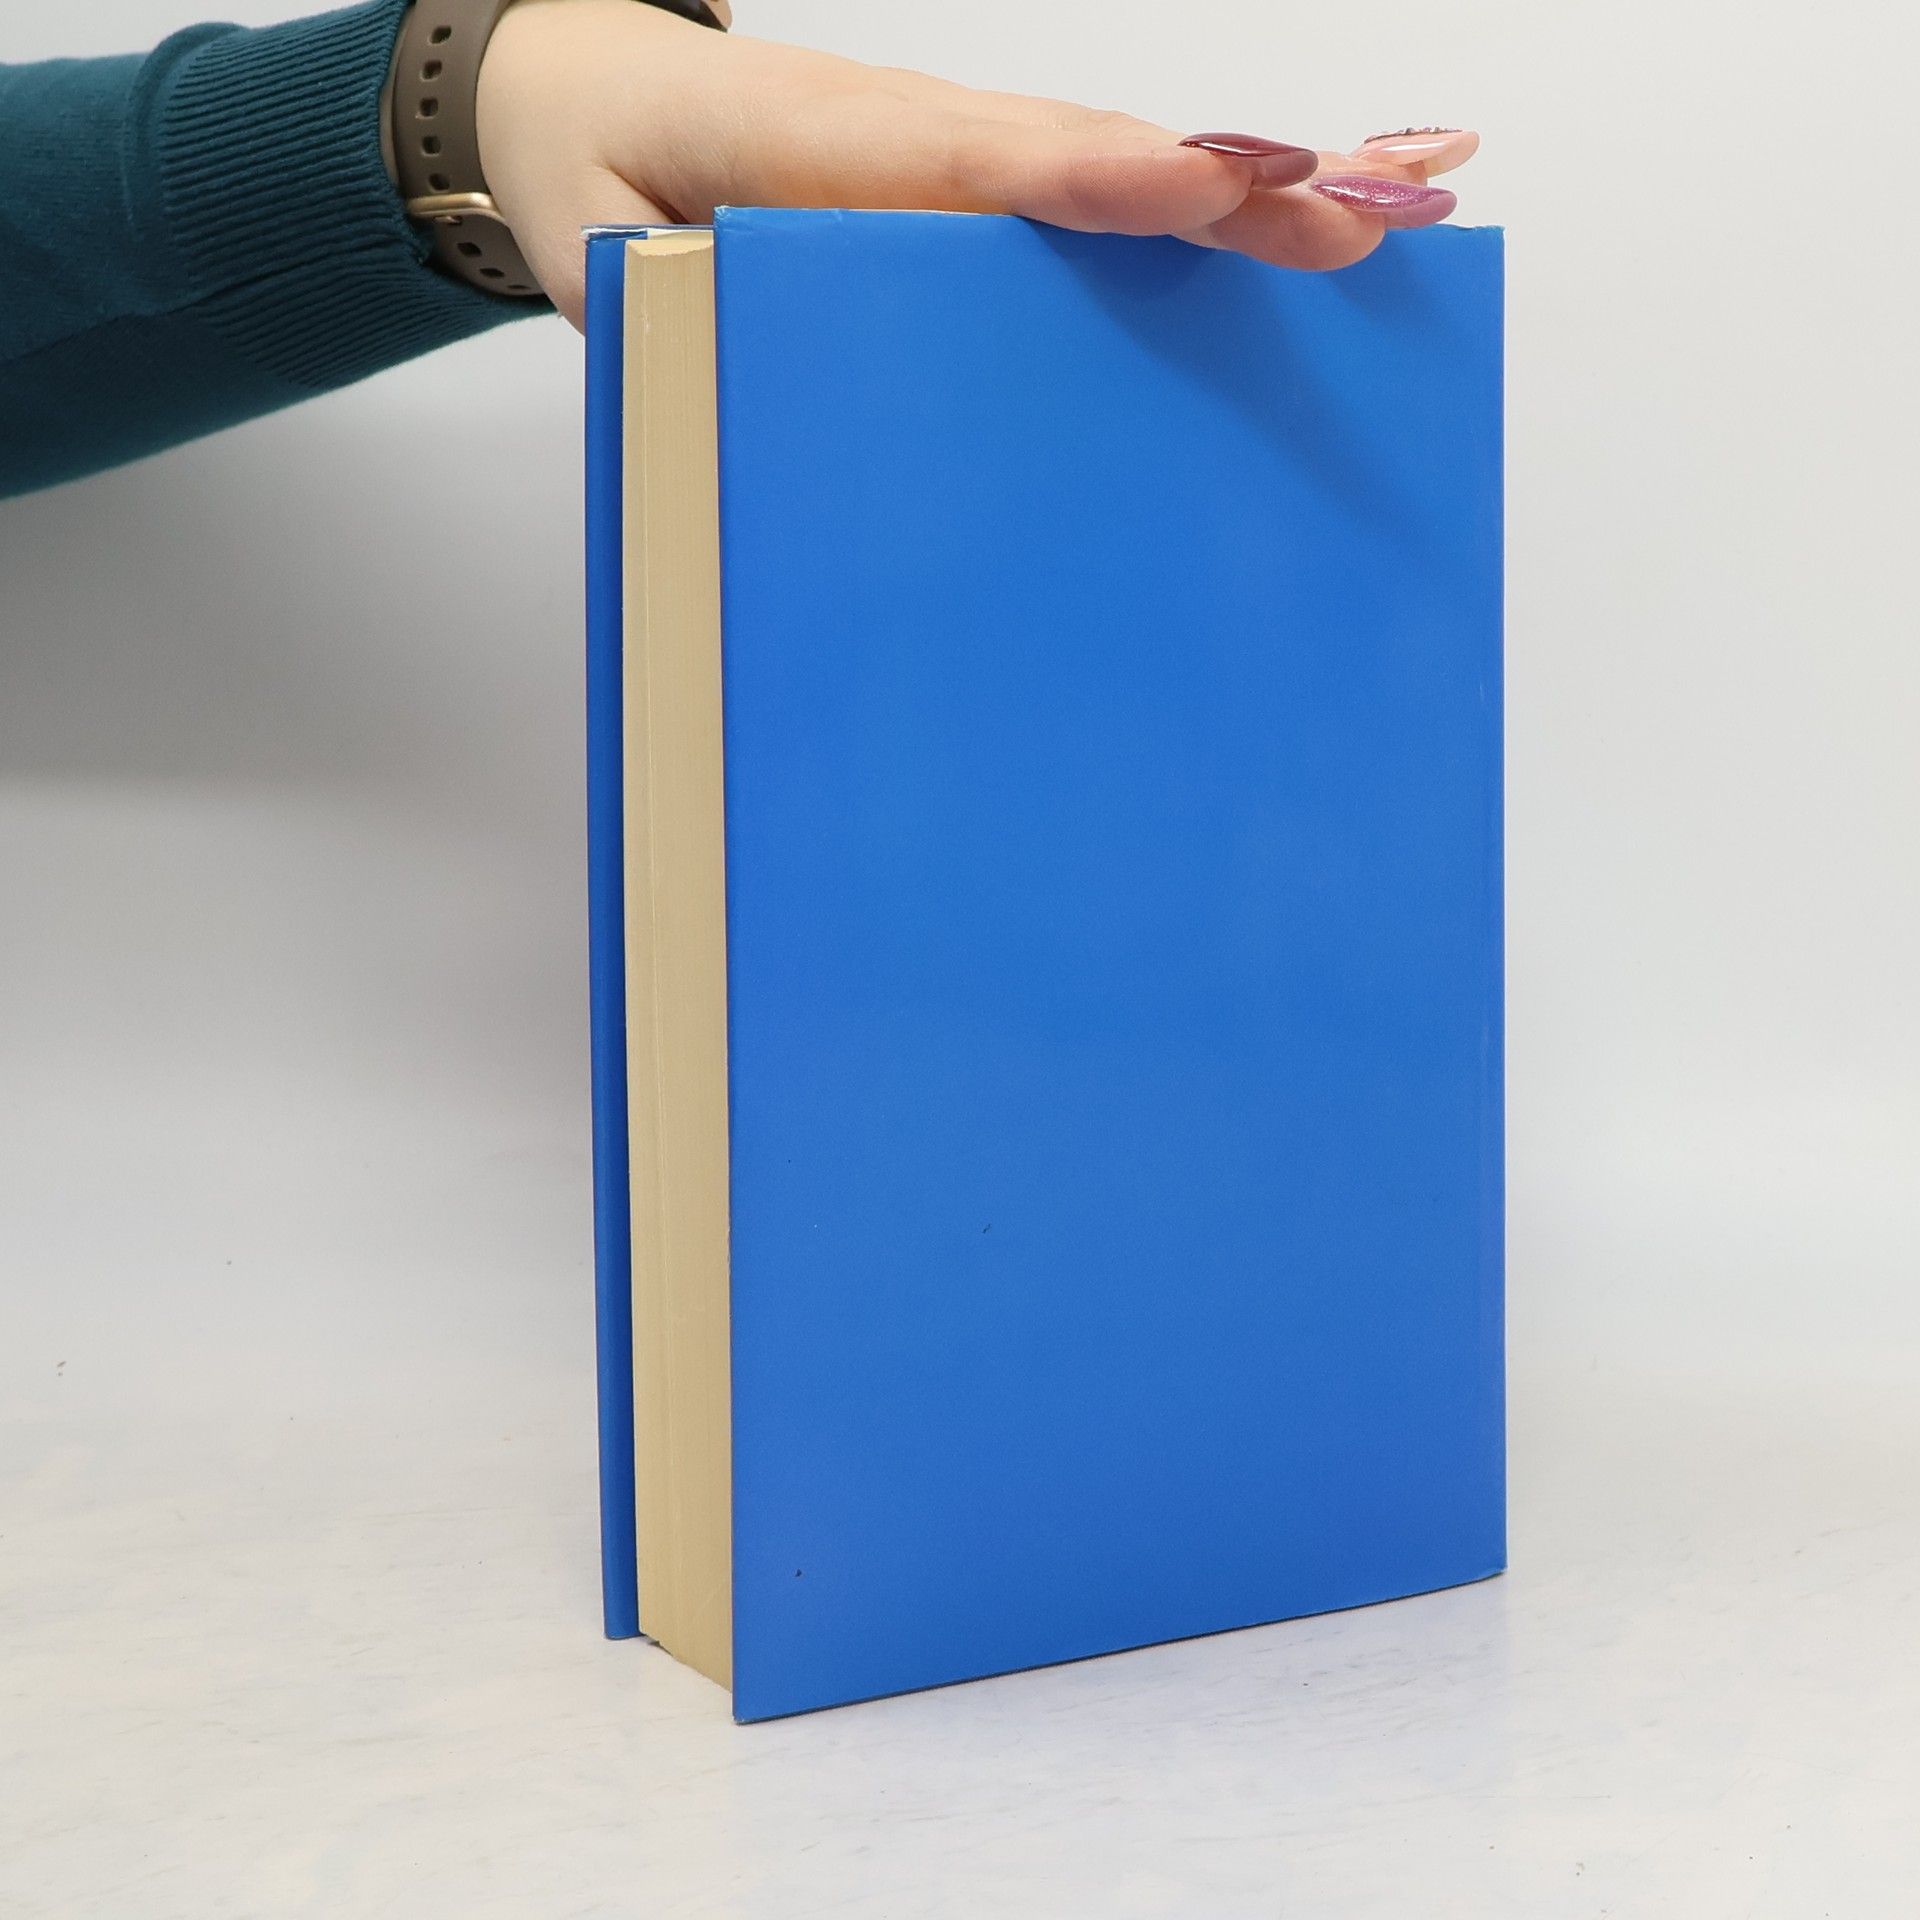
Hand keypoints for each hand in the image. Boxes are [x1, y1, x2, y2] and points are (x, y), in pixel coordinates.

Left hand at [476, 0, 1479, 325]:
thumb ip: (673, 307)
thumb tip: (764, 372)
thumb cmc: (598, 174)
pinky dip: (1210, 191)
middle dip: (1240, 187)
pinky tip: (1304, 204)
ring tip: (1404, 203)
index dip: (1100, 176)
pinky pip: (1101, 186)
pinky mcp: (978, 181)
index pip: (984, 160)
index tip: (1206, 186)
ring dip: (1265, 183)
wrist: (587, 92)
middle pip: (1102, 156)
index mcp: (829, 149)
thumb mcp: (604, 254)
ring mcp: (964, 156)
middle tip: (1372, 217)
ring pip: (1127, 164)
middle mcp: (925, 140)